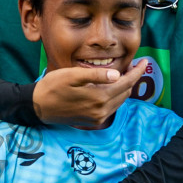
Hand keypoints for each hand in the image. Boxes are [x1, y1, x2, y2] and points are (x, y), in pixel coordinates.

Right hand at [31, 63, 145, 127]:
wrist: (38, 107)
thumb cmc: (52, 86)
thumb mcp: (72, 75)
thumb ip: (95, 75)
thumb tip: (117, 75)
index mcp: (99, 97)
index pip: (126, 83)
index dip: (137, 71)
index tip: (145, 61)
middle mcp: (102, 111)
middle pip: (125, 93)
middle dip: (132, 78)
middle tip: (134, 65)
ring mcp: (97, 118)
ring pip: (120, 101)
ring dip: (125, 88)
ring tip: (124, 74)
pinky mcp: (92, 121)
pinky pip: (111, 108)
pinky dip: (116, 97)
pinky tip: (111, 88)